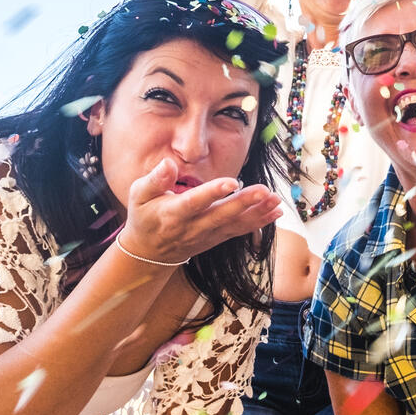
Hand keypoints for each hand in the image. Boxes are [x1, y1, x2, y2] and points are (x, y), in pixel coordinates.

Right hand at [117, 157, 281, 264]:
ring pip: (235, 224)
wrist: (149, 252)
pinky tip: (276, 212)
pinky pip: (240, 231)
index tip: (231, 182)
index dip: (212, 193)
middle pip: (221, 215)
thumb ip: (154, 180)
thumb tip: (169, 163)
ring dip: (258, 213)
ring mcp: (207, 235)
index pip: (194, 202)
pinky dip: (259, 222)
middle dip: (244, 203)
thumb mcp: (139, 195)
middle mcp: (192, 226)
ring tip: (276, 200)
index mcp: (172, 213)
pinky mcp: (218, 238)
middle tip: (264, 190)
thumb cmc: (145, 216)